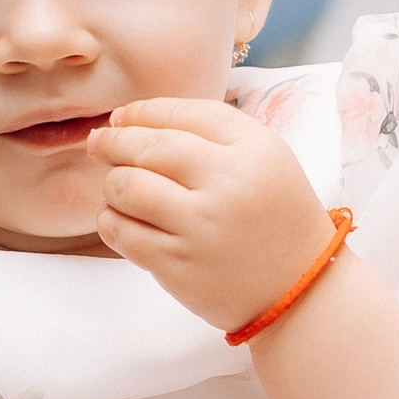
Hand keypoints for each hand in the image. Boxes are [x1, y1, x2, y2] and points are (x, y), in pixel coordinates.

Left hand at [89, 97, 338, 332]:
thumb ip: (210, 129)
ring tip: (119, 188)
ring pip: (126, 188)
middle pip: (148, 147)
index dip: (142, 111)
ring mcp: (201, 228)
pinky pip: (122, 232)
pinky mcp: (179, 267)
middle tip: (100, 144)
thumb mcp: (265, 157)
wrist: (298, 287)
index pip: (182, 114)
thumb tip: (128, 119)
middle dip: (113, 142)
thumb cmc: (274, 215)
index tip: (122, 117)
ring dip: (112, 184)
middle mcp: (228, 185)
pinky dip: (111, 220)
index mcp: (254, 151)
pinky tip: (121, 217)